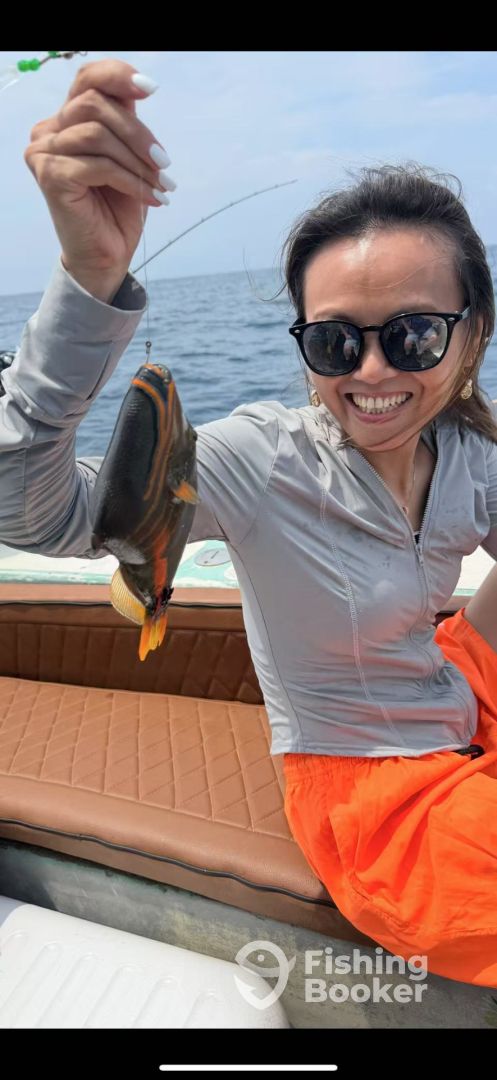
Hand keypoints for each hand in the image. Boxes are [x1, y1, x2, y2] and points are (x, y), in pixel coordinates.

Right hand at [24, 59, 172, 301]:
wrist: (106, 258)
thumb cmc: (118, 209)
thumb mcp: (128, 156)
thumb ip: (125, 120)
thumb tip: (140, 86)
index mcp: (65, 121)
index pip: (87, 80)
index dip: (117, 75)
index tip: (151, 89)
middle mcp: (48, 132)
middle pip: (94, 104)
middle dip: (138, 133)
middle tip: (164, 164)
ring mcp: (44, 153)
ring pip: (97, 133)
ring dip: (137, 160)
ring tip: (162, 185)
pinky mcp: (50, 176)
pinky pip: (99, 164)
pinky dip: (131, 180)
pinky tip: (151, 198)